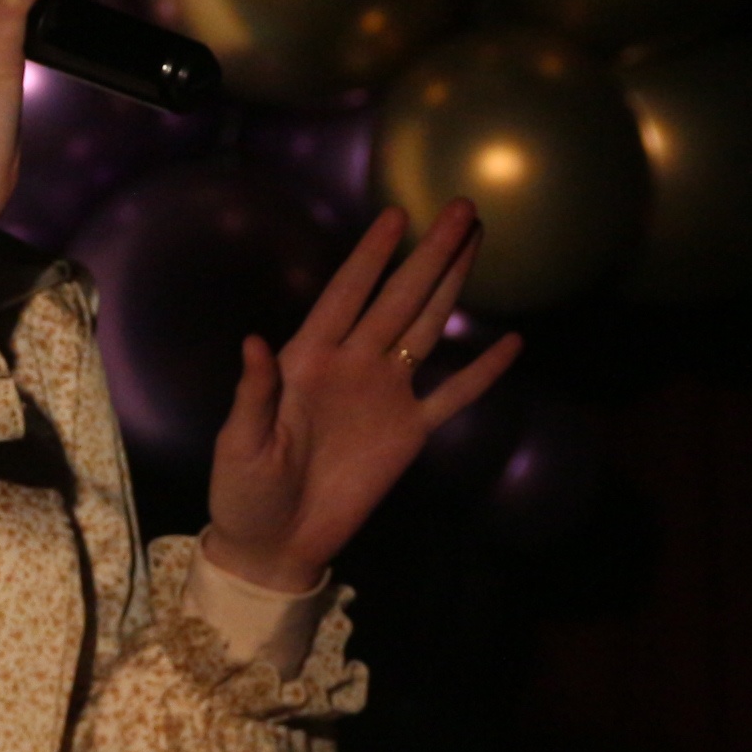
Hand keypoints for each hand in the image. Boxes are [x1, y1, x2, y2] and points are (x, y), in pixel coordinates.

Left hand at [204, 201, 523, 589]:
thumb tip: (254, 341)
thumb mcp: (240, 442)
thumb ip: (255, 393)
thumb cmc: (244, 491)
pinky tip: (511, 343)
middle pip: (398, 298)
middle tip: (460, 208)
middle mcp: (352, 365)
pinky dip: (481, 371)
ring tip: (476, 244)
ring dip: (451, 288)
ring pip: (426, 329)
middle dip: (429, 254)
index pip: (345, 295)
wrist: (275, 543)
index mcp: (307, 360)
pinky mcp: (408, 434)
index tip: (396, 214)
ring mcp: (384, 396)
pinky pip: (452, 396)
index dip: (370, 256)